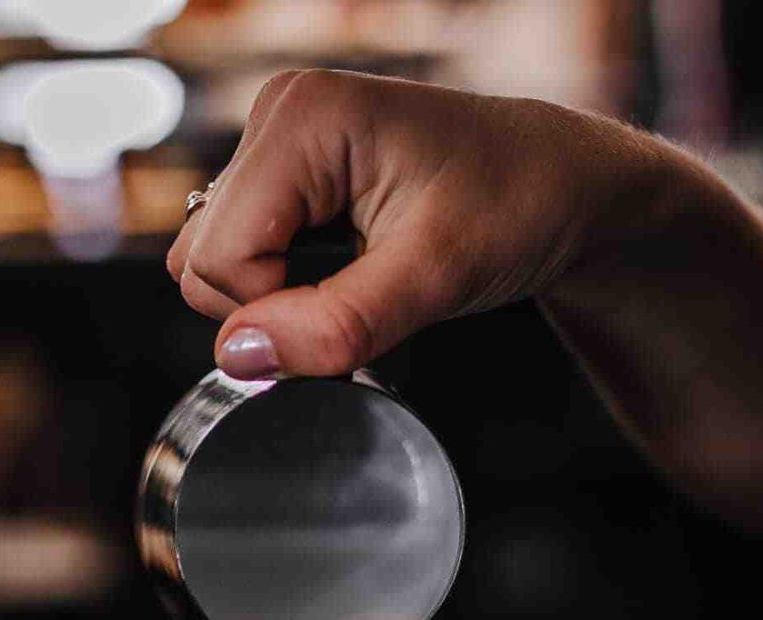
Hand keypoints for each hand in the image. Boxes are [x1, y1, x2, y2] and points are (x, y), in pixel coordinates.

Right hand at [165, 71, 671, 378]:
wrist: (559, 186)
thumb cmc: (516, 205)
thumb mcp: (435, 278)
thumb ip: (334, 324)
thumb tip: (241, 357)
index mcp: (303, 119)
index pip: (220, 256)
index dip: (277, 313)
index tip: (356, 315)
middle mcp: (277, 118)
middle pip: (203, 260)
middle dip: (275, 308)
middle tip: (366, 301)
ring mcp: (278, 146)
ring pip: (216, 262)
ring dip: (282, 301)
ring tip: (363, 285)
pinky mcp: (289, 176)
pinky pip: (246, 255)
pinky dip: (290, 288)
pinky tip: (350, 275)